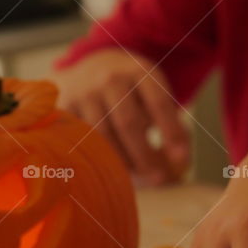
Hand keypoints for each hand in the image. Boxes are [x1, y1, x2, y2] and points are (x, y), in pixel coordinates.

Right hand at [52, 49, 190, 184]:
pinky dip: (97, 158)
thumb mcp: (151, 92)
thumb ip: (168, 120)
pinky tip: (108, 169)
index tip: (182, 158)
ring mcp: (84, 92)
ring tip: (135, 176)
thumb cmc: (129, 90)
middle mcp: (110, 78)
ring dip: (121, 161)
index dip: (171, 131)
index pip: (158, 102)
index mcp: (139, 70)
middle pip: (128, 122)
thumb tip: (180, 161)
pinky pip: (82, 140)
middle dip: (145, 155)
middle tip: (159, 179)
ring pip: (103, 135)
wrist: (85, 68)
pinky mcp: (65, 107)